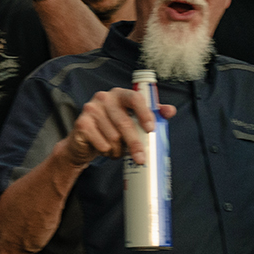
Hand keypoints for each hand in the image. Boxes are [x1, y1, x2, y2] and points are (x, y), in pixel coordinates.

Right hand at [59, 88, 177, 168]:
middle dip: (135, 144)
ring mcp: (91, 109)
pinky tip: (105, 150)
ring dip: (118, 150)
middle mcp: (104, 97)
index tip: (151, 129)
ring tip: (116, 150)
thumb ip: (151, 113)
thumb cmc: (112, 128)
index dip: (144, 113)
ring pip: (114, 137)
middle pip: (125, 123)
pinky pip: (102, 144)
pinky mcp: (82, 124)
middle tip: (141, 159)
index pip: (135, 98)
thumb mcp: (132, 119)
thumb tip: (171, 111)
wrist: (84, 141)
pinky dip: (107, 152)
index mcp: (120, 94)